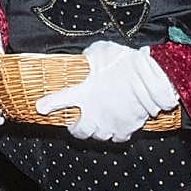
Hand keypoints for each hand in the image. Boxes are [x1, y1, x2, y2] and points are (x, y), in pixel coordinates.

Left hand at [36, 42, 178, 142]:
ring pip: (97, 136)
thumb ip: (89, 57)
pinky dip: (116, 133)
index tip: (41, 108)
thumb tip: (86, 57)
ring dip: (95, 131)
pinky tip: (116, 125)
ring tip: (98, 122)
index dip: (48, 105)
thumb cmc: (125, 63)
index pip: (59, 100)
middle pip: (78, 131)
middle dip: (76, 127)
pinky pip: (118, 138)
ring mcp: (109, 124)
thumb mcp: (101, 52)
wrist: (150, 78)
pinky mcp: (126, 130)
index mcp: (83, 93)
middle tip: (78, 120)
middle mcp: (93, 112)